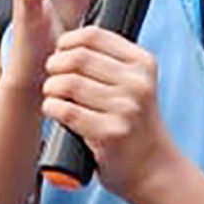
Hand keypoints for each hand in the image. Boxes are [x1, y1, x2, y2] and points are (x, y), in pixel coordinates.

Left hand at [39, 27, 174, 202]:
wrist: (153, 168)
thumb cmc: (135, 125)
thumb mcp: (135, 85)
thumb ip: (110, 63)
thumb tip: (64, 43)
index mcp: (143, 64)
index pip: (93, 35)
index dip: (67, 41)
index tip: (60, 53)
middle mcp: (138, 84)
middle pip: (78, 57)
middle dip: (55, 65)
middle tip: (52, 77)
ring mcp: (126, 109)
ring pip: (69, 83)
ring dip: (51, 88)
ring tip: (53, 95)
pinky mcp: (110, 133)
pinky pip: (67, 111)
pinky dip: (52, 108)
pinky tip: (54, 111)